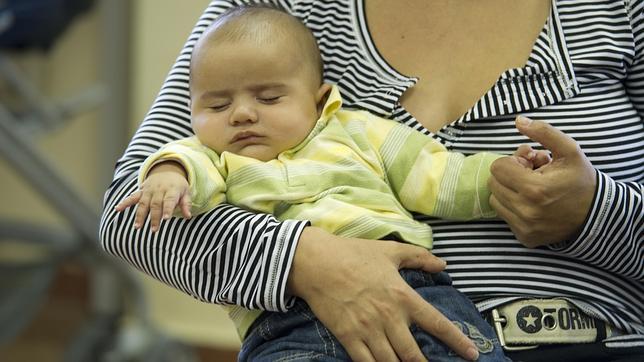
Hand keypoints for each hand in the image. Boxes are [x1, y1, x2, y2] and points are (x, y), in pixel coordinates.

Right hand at [114, 161, 191, 231]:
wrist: (168, 170)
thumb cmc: (178, 186)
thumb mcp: (186, 192)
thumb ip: (186, 204)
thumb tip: (188, 216)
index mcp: (171, 190)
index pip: (169, 200)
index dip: (168, 209)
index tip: (166, 219)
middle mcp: (158, 190)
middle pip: (155, 205)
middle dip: (154, 218)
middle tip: (154, 230)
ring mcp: (148, 190)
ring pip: (143, 203)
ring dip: (139, 215)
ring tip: (137, 227)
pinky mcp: (141, 191)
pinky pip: (132, 197)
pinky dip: (124, 203)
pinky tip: (117, 209)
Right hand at [288, 227, 479, 361]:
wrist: (317, 261)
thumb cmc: (353, 254)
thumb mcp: (390, 250)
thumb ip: (419, 257)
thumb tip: (443, 264)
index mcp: (402, 296)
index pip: (437, 324)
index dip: (457, 341)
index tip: (472, 354)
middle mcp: (389, 317)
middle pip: (414, 354)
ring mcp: (368, 330)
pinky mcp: (348, 337)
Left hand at [489, 116, 595, 246]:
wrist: (598, 215)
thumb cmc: (581, 180)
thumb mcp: (569, 150)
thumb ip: (543, 132)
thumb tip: (518, 121)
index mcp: (534, 188)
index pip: (498, 167)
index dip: (512, 161)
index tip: (529, 163)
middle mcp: (525, 210)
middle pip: (494, 183)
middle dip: (509, 174)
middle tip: (531, 174)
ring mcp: (524, 227)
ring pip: (495, 200)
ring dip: (508, 191)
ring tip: (530, 188)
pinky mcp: (524, 238)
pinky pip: (504, 217)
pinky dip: (513, 207)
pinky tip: (532, 204)